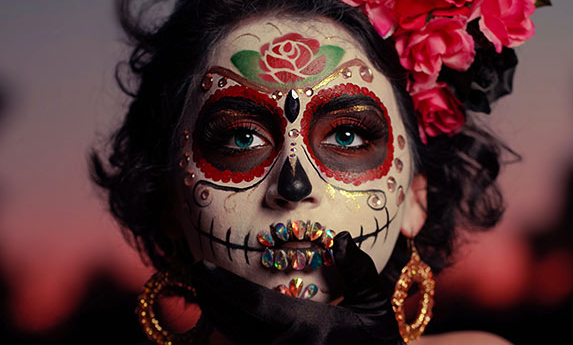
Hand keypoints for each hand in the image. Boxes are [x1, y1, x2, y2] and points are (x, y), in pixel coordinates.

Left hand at [187, 231, 402, 344]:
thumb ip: (358, 269)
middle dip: (209, 298)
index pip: (254, 303)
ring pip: (235, 341)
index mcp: (307, 327)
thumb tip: (340, 238)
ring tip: (203, 292)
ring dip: (216, 316)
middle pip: (233, 323)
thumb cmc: (377, 341)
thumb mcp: (374, 304)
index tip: (200, 267)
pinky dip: (231, 333)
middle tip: (195, 274)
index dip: (222, 285)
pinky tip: (226, 318)